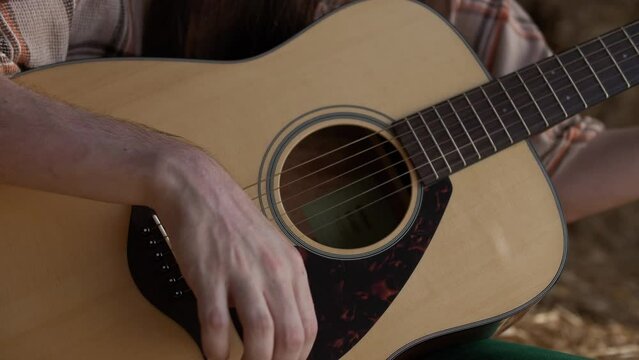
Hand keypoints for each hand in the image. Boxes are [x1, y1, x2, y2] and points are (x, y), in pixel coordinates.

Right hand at [151, 149, 317, 359]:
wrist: (200, 191)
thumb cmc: (233, 222)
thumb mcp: (272, 249)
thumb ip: (282, 284)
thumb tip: (284, 325)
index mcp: (292, 269)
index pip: (308, 327)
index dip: (298, 357)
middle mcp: (273, 272)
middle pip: (290, 336)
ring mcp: (242, 273)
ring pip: (261, 334)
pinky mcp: (210, 275)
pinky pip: (216, 324)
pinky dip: (216, 349)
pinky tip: (214, 355)